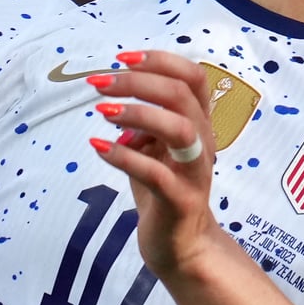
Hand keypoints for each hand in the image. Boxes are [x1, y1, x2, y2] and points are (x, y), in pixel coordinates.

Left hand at [88, 50, 217, 279]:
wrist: (181, 246)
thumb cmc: (164, 190)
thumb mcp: (153, 148)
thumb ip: (142, 121)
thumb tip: (116, 97)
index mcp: (200, 124)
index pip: (193, 77)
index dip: (159, 60)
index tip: (122, 58)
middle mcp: (204, 143)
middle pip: (182, 95)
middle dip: (137, 82)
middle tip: (99, 84)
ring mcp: (195, 172)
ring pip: (178, 129)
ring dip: (138, 113)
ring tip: (102, 112)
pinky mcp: (180, 201)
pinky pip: (155, 173)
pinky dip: (124, 156)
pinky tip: (99, 147)